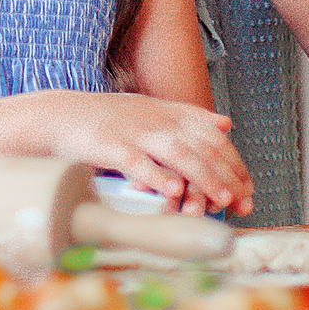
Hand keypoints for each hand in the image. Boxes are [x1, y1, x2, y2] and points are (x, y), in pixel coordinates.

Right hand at [51, 92, 252, 217]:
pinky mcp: (110, 146)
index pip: (213, 136)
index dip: (233, 162)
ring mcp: (134, 132)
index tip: (247, 187)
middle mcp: (156, 120)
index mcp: (169, 113)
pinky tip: (174, 192)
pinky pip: (138, 162)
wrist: (61, 115)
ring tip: (220, 199)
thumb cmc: (107, 118)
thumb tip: (227, 123)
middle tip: (242, 201)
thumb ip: (189, 116)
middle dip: (226, 175)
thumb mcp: (152, 108)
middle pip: (202, 146)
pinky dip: (158, 177)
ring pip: (178, 152)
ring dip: (203, 176)